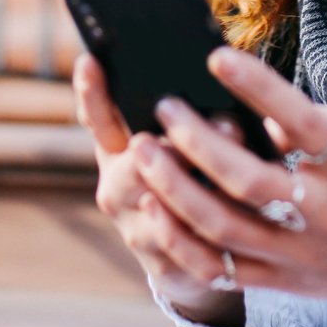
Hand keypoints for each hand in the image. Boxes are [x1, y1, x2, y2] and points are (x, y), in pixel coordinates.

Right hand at [73, 54, 243, 326]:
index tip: (92, 61)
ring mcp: (137, 231)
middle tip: (223, 124)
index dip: (92, 93)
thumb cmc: (190, 174)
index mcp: (115, 153)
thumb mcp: (176, 139)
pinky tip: (234, 216)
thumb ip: (181, 113)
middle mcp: (117, 191)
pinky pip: (185, 252)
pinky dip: (209, 231)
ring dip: (198, 188)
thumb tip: (214, 67)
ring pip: (161, 210)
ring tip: (234, 168)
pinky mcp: (164, 265)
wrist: (192, 253)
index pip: (98, 119)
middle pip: (133, 167)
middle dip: (176, 147)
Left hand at [137, 47, 326, 326]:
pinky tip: (153, 208)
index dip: (258, 87)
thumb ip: (304, 119)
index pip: (299, 120)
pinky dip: (179, 240)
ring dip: (173, 189)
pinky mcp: (277, 281)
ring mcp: (297, 252)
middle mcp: (324, 212)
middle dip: (197, 142)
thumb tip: (240, 98)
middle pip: (248, 181)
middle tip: (164, 109)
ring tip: (141, 152)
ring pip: (222, 227)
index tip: (216, 58)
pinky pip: (217, 268)